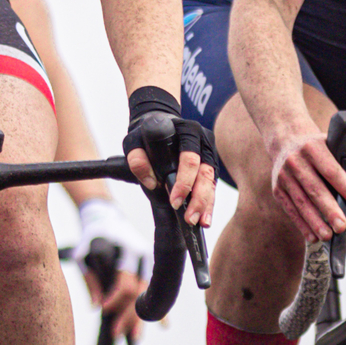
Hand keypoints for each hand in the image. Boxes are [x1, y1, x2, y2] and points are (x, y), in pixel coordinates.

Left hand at [74, 195, 150, 344]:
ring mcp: (148, 262)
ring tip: (135, 336)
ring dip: (141, 317)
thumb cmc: (92, 237)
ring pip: (148, 294)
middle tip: (117, 333)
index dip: (115, 299)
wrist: (106, 217)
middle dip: (128, 315)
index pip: (124, 283)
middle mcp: (141, 258)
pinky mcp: (150, 266)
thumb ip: (90, 280)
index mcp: (125, 253)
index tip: (104, 310)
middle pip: (138, 293)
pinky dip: (160, 308)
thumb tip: (96, 306)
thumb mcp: (84, 255)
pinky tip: (164, 325)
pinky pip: (155, 290)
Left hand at [121, 91, 216, 227]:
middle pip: (204, 172)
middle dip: (197, 197)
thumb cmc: (147, 134)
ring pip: (211, 180)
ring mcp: (208, 152)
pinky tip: (205, 218)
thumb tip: (152, 183)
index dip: (184, 180)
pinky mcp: (210, 164)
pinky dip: (208, 203)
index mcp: (187, 131)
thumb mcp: (134, 142)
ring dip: (206, 203)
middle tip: (189, 217)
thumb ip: (137, 160)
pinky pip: (211, 185)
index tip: (174, 200)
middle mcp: (202, 140)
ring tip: (199, 221)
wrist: (158, 123)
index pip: (189, 157)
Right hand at [264, 118, 345, 242]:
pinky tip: (312, 236)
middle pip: (315, 189)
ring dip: (314, 221)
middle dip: (329, 210)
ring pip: (301, 202)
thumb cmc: (322, 146)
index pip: (332, 171)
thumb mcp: (342, 143)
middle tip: (342, 227)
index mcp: (314, 148)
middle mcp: (296, 161)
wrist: (287, 141)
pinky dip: (302, 224)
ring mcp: (284, 176)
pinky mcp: (278, 189)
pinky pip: (290, 209)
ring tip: (328, 236)